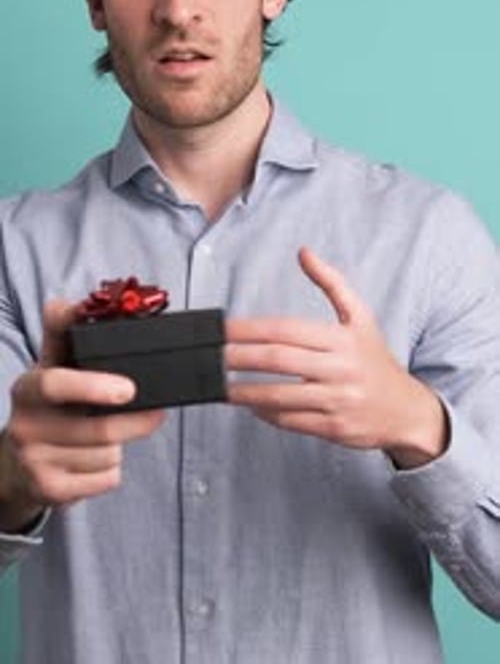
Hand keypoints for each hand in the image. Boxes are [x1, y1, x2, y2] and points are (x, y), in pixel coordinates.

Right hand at [0, 301, 164, 530]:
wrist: (14, 466)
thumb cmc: (46, 407)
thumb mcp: (49, 368)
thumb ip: (62, 333)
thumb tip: (68, 302)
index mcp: (28, 388)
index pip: (55, 384)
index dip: (93, 386)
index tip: (128, 389)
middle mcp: (24, 425)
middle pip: (97, 430)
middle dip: (134, 423)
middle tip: (156, 414)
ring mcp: (34, 461)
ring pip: (106, 455)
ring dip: (119, 447)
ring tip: (107, 438)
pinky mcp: (48, 491)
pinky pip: (104, 480)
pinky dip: (110, 472)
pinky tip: (95, 463)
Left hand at [226, 248, 447, 467]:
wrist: (407, 411)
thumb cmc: (375, 360)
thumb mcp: (361, 317)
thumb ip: (332, 283)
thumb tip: (303, 251)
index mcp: (343, 339)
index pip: (287, 329)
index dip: (251, 329)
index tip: (222, 330)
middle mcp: (340, 369)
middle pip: (279, 360)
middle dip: (239, 358)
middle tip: (210, 356)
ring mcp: (337, 401)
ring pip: (280, 396)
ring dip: (245, 392)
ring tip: (220, 386)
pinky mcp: (334, 428)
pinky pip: (291, 421)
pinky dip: (266, 414)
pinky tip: (250, 405)